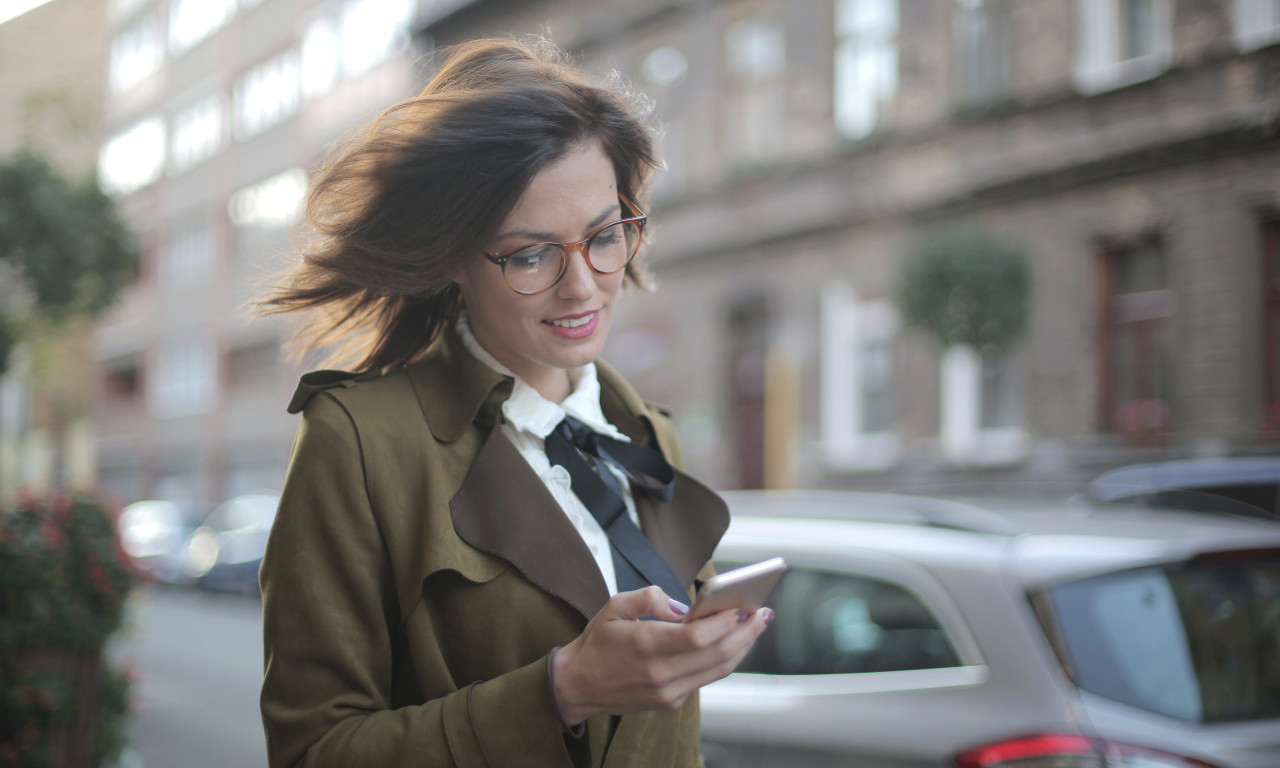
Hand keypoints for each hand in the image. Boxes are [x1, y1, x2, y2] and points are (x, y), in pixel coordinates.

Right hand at [551, 586, 772, 725]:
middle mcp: (659, 672)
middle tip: (762, 613)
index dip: (724, 622)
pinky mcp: (671, 701)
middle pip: (716, 654)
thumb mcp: (614, 606)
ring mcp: (667, 691)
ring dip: (742, 647)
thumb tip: (684, 606)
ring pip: (717, 669)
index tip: (741, 607)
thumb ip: (649, 598)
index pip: (697, 636)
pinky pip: (705, 679)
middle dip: (745, 633)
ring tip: (756, 627)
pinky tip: (732, 643)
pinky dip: (723, 660)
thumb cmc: (598, 643)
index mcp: (645, 644)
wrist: (579, 685)